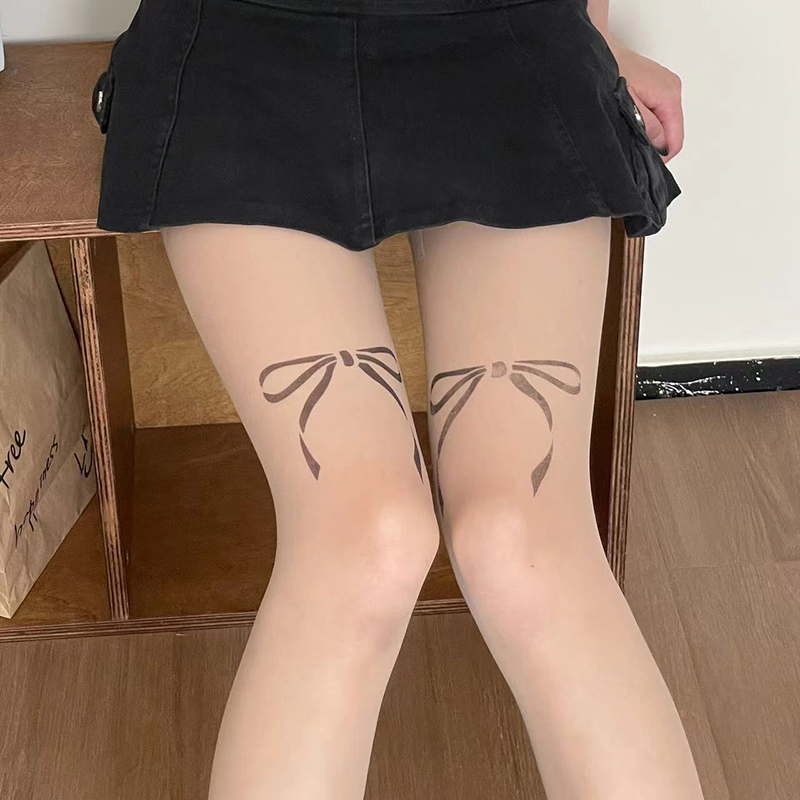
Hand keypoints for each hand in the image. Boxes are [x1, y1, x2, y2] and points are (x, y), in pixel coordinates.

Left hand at [605, 35, 683, 162]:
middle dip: (654, 145)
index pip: (676, 140)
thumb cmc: (610, 72)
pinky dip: (646, 122)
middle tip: (632, 149)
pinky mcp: (656, 85)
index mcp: (669, 96)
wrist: (600, 50)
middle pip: (671, 132)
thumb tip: (660, 146)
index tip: (644, 165)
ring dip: (649, 133)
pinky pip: (657, 112)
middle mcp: (672, 89)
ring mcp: (665, 86)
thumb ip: (647, 126)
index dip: (661, 158)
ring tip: (628, 132)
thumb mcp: (627, 106)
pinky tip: (630, 120)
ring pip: (664, 123)